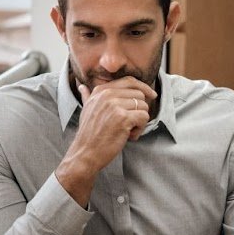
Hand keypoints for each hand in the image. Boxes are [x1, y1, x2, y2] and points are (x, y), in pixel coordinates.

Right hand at [55, 76, 157, 206]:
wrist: (85, 153)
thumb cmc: (88, 134)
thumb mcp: (86, 110)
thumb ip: (87, 96)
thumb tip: (82, 87)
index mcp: (100, 91)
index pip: (129, 81)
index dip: (143, 88)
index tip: (151, 96)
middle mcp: (107, 95)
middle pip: (139, 94)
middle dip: (139, 110)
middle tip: (129, 124)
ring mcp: (114, 105)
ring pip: (143, 106)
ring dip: (139, 122)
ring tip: (127, 131)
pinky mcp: (123, 118)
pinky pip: (144, 117)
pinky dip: (140, 129)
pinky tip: (129, 136)